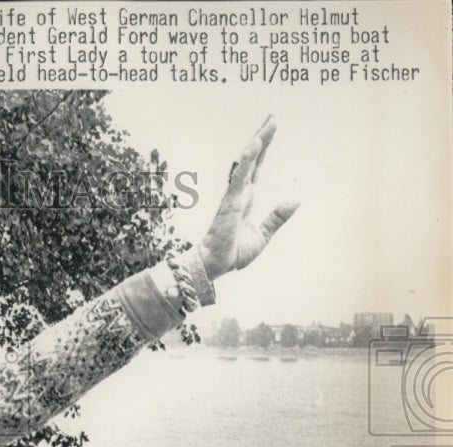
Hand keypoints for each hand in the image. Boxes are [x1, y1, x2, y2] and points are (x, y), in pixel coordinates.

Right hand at [198, 115, 299, 280]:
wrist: (214, 266)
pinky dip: (247, 159)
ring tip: (270, 123)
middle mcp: (239, 193)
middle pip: (252, 159)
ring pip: (246, 162)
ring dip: (259, 141)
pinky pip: (239, 176)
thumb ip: (277, 217)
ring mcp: (234, 195)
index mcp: (245, 199)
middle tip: (272, 116)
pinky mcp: (231, 202)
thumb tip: (295, 200)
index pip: (256, 167)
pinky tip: (255, 143)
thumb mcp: (263, 235)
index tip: (269, 130)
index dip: (263, 149)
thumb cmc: (232, 253)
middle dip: (262, 137)